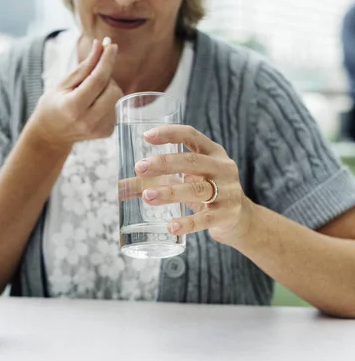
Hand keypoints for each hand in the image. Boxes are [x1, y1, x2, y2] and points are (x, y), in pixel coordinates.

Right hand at [26, 39, 122, 149]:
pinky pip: (116, 106)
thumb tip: (101, 45)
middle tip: (94, 74)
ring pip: (116, 97)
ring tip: (90, 92)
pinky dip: (108, 99)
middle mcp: (87, 121)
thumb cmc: (54, 105)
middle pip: (112, 90)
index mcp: (72, 107)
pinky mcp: (107, 132)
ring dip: (108, 88)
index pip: (97, 80)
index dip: (106, 61)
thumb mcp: (63, 84)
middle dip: (107, 76)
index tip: (111, 46)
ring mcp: (99, 129)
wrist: (51, 135)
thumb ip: (84, 66)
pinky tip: (94, 104)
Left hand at [132, 125, 254, 245]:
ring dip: (170, 192)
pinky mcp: (227, 214)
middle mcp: (222, 168)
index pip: (191, 135)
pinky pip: (205, 218)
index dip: (170, 133)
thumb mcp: (186, 180)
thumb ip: (156, 181)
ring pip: (197, 189)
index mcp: (212, 152)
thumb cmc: (206, 192)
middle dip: (164, 163)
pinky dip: (188, 223)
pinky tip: (171, 227)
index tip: (146, 136)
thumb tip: (121, 187)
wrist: (240, 219)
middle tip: (139, 167)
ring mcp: (228, 191)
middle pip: (192, 161)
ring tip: (147, 196)